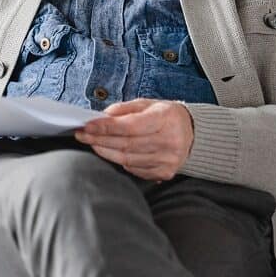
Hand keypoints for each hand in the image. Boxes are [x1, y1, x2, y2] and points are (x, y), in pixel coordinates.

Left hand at [74, 99, 193, 181]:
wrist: (192, 133)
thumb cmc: (166, 116)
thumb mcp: (148, 104)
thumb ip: (125, 109)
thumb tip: (102, 116)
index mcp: (166, 119)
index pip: (130, 126)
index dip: (106, 127)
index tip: (88, 126)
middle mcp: (170, 141)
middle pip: (126, 144)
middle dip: (100, 140)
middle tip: (83, 135)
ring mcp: (168, 159)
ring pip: (128, 159)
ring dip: (106, 152)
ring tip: (92, 143)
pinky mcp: (165, 172)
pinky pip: (135, 169)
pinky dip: (120, 161)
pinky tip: (112, 153)